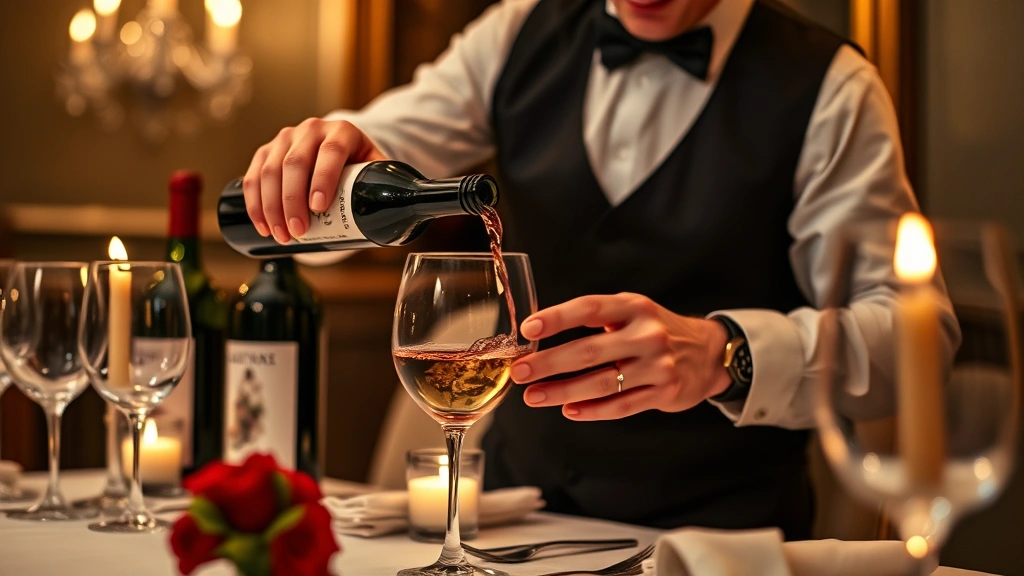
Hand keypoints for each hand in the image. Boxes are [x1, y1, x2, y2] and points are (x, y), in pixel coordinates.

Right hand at [242, 118, 387, 243]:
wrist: (340, 150)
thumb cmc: (359, 166)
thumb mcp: (376, 168)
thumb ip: (389, 184)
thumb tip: (406, 213)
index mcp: (342, 131)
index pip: (330, 152)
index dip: (323, 179)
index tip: (319, 207)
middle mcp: (311, 130)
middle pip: (295, 164)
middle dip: (293, 202)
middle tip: (298, 232)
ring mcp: (285, 138)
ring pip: (270, 171)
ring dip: (272, 207)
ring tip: (283, 236)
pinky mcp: (266, 151)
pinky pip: (253, 176)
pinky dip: (255, 203)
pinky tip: (262, 225)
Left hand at [510, 293, 732, 420]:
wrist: (709, 353)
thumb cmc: (656, 331)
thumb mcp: (632, 312)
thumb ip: (596, 318)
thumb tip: (542, 334)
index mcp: (634, 307)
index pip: (590, 308)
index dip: (557, 318)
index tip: (529, 329)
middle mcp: (647, 334)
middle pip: (589, 350)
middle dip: (549, 363)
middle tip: (520, 371)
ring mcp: (658, 365)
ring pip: (601, 383)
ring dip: (562, 391)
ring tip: (534, 396)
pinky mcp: (664, 392)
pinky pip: (621, 405)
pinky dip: (592, 410)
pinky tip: (569, 410)